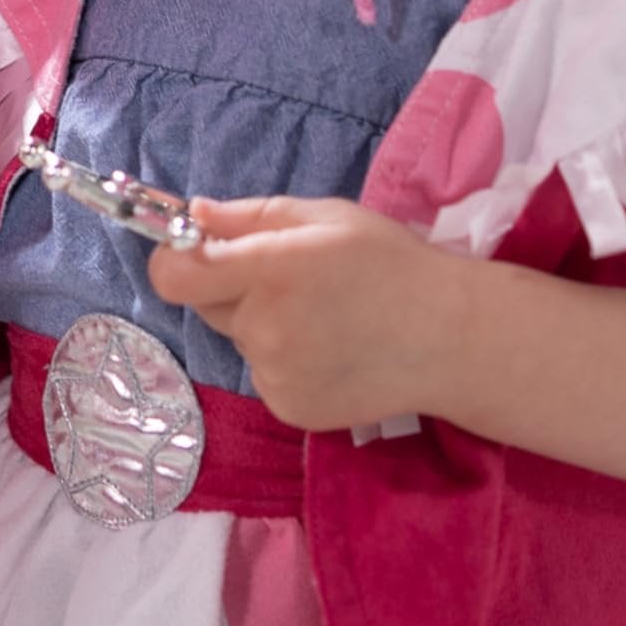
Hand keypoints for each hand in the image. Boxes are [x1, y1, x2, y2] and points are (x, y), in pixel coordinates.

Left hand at [145, 195, 467, 432]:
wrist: (452, 338)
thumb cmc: (390, 263)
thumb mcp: (324, 217)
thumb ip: (250, 217)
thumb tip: (192, 216)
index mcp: (270, 271)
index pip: (173, 276)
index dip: (176, 262)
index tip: (197, 254)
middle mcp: (264, 328)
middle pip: (207, 306)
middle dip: (233, 289)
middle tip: (291, 282)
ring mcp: (275, 375)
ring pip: (240, 341)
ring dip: (263, 327)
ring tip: (324, 319)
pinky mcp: (289, 409)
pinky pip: (264, 374)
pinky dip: (286, 362)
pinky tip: (331, 352)